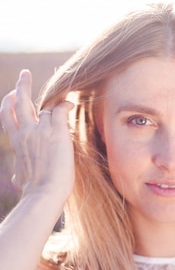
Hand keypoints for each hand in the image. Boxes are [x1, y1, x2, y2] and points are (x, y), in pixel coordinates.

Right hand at [0, 69, 73, 200]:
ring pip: (42, 105)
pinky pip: (60, 110)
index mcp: (16, 142)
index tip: (11, 96)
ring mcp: (40, 130)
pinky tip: (70, 103)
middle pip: (19, 102)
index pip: (8, 117)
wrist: (43, 194)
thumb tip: (17, 179)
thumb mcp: (20, 178)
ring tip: (62, 91)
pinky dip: (65, 105)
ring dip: (51, 98)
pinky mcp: (56, 132)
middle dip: (21, 86)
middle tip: (25, 75)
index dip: (8, 104)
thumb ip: (19, 172)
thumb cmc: (33, 191)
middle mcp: (25, 132)